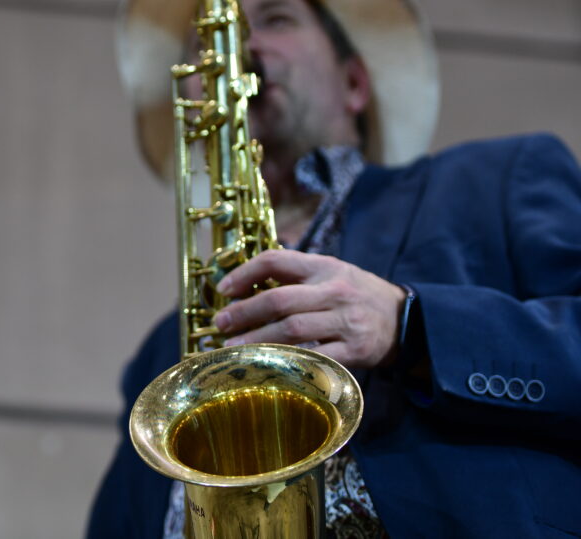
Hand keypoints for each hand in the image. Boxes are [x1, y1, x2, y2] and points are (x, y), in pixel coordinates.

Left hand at [212, 249, 406, 368]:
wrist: (405, 318)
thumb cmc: (355, 294)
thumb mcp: (330, 272)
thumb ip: (293, 275)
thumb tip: (242, 286)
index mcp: (323, 267)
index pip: (276, 260)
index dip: (244, 273)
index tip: (223, 289)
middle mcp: (334, 291)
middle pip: (279, 300)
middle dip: (244, 313)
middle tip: (220, 324)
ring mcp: (345, 322)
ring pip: (293, 331)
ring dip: (257, 340)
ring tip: (234, 348)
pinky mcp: (355, 351)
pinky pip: (315, 358)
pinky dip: (289, 363)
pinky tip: (267, 367)